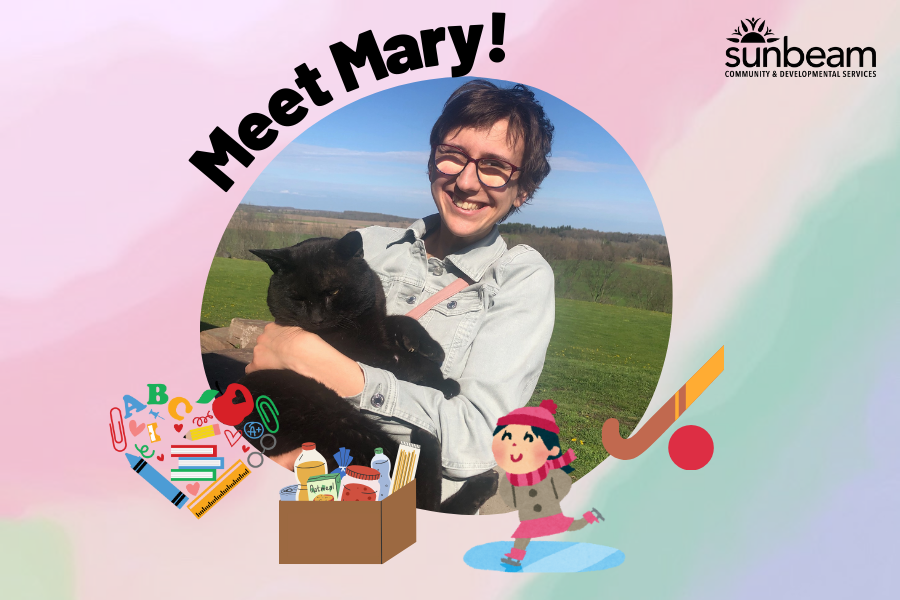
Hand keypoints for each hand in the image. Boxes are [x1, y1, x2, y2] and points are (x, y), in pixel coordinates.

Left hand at [245, 323, 364, 396]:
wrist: (300, 349)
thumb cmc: (304, 339)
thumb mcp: (297, 330)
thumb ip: (289, 333)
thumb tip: (293, 337)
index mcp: (271, 327)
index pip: (270, 333)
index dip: (276, 341)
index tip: (283, 346)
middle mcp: (262, 337)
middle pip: (263, 344)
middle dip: (269, 350)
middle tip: (281, 357)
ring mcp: (258, 350)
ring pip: (258, 356)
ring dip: (265, 360)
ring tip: (276, 367)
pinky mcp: (257, 363)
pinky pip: (250, 369)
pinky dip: (255, 371)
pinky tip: (261, 376)